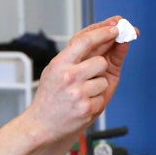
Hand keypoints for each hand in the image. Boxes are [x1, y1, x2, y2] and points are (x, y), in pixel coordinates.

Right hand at [23, 18, 134, 142]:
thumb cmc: (50, 97)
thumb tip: (104, 39)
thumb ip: (75, 57)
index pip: (85, 41)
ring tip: (79, 94)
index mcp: (59, 64)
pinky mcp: (87, 108)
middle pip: (100, 61)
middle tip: (86, 77)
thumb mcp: (55, 71)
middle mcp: (68, 76)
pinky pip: (102, 97)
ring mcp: (78, 93)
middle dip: (98, 68)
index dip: (103, 33)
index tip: (115, 28)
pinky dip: (95, 101)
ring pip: (103, 80)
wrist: (40, 126)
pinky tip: (81, 105)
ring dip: (96, 87)